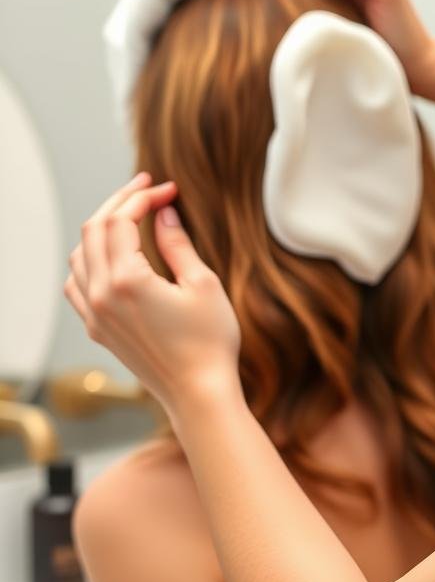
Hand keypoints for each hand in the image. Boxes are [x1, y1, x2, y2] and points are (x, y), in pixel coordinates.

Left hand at [64, 173, 241, 415]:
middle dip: (120, 202)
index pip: (121, 220)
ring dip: (102, 227)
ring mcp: (93, 314)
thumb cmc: (209, 341)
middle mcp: (101, 295)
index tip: (169, 189)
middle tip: (147, 188)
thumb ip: (178, 244)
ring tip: (131, 215)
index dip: (144, 197)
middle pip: (94, 229)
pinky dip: (89, 259)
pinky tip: (111, 255)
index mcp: (127, 281)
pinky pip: (77, 283)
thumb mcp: (203, 284)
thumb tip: (163, 213)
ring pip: (80, 254)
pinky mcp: (97, 328)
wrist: (198, 393)